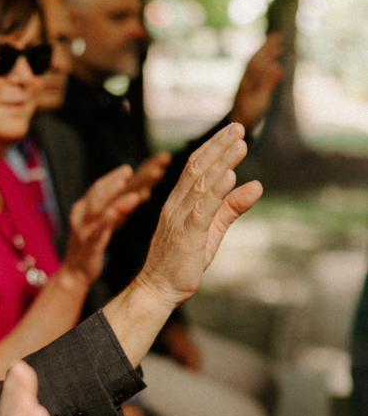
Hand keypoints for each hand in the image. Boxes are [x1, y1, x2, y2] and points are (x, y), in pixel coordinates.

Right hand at [63, 166, 148, 284]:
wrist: (75, 272)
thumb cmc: (94, 245)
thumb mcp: (111, 222)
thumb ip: (124, 206)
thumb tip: (143, 191)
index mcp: (92, 203)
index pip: (115, 181)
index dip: (138, 170)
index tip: (160, 159)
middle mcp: (86, 210)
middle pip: (107, 186)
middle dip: (131, 173)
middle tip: (156, 162)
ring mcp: (85, 225)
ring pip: (100, 203)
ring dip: (115, 189)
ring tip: (133, 177)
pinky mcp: (88, 242)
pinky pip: (99, 227)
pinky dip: (112, 215)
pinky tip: (125, 207)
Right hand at [103, 123, 261, 367]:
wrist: (159, 288)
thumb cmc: (183, 260)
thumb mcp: (212, 229)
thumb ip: (231, 206)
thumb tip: (255, 185)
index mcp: (179, 202)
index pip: (195, 167)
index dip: (214, 147)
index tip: (233, 132)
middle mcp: (176, 205)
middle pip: (197, 168)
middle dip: (219, 146)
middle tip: (239, 128)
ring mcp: (179, 219)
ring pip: (200, 184)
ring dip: (221, 162)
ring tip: (240, 145)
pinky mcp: (187, 235)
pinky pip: (202, 209)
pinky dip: (216, 191)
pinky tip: (230, 176)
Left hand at [229, 32, 283, 131]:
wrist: (238, 124)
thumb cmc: (250, 113)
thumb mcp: (260, 99)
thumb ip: (268, 82)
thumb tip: (278, 66)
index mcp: (249, 80)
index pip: (259, 62)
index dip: (267, 52)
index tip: (276, 41)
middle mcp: (246, 80)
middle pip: (257, 61)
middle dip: (266, 49)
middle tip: (276, 36)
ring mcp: (247, 84)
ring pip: (256, 65)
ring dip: (265, 54)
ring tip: (275, 44)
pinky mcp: (249, 89)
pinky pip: (256, 71)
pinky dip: (262, 63)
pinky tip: (268, 61)